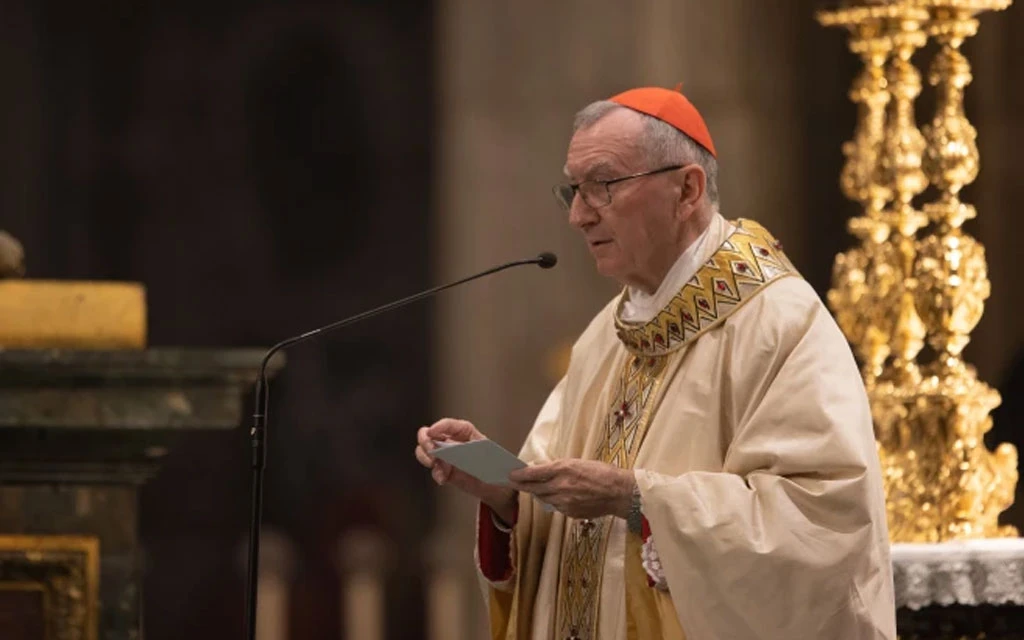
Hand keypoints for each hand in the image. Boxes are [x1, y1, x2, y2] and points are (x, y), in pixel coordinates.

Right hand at [415, 418, 516, 521]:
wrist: (495, 484)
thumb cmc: (495, 464)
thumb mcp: (491, 456)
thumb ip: (479, 454)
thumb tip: (473, 457)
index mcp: (465, 432)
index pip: (449, 425)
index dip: (439, 426)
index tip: (432, 432)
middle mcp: (451, 441)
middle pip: (428, 434)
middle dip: (426, 442)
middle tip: (432, 452)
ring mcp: (445, 456)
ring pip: (424, 451)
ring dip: (426, 458)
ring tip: (435, 464)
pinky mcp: (444, 470)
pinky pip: (434, 470)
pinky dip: (436, 474)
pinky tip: (443, 479)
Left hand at [509, 459, 634, 519]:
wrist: (619, 492)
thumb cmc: (601, 473)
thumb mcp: (577, 463)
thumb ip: (557, 467)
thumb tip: (540, 469)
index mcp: (563, 469)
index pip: (533, 473)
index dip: (519, 475)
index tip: (510, 474)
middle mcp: (561, 486)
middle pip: (534, 488)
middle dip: (523, 485)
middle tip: (515, 482)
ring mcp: (564, 502)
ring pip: (543, 498)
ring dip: (539, 493)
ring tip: (538, 488)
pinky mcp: (569, 513)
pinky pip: (556, 507)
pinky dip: (554, 501)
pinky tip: (560, 496)